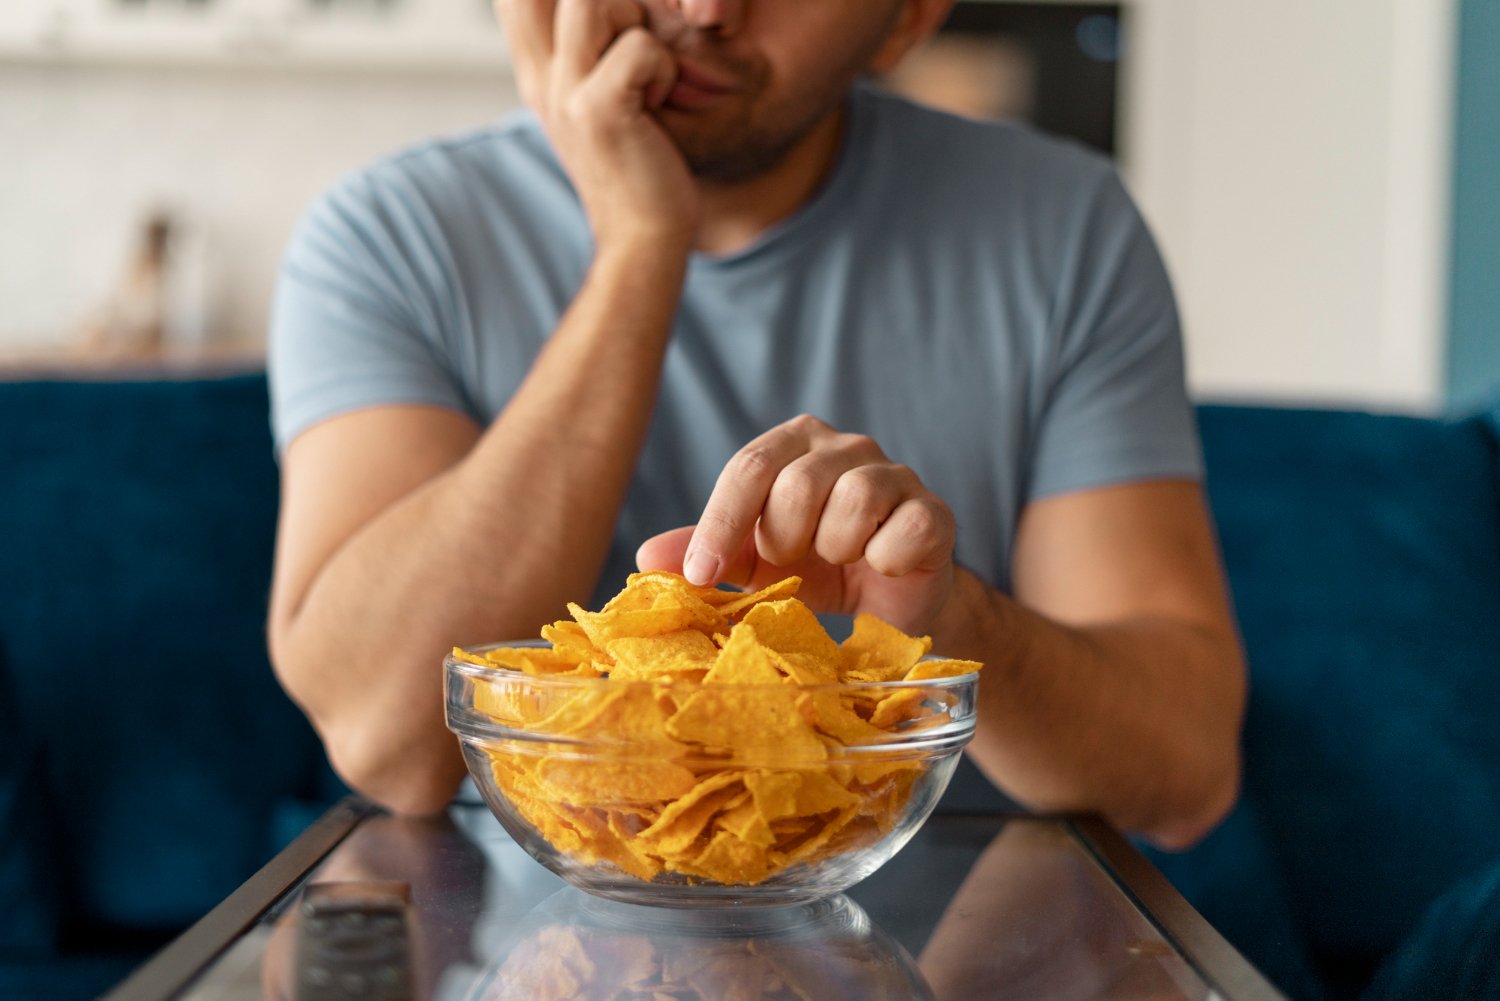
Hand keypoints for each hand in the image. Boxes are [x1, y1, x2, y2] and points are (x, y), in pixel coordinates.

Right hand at [495, 0, 699, 250]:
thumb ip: (585, 53)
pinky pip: (639, 46)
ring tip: (643, 75)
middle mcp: (539, 78)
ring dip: (633, 25)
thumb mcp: (595, 105)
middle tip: (630, 48)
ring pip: (590, 1)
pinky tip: (657, 103)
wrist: (642, 238)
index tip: (599, 24)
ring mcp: (563, 94)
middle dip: (608, 2)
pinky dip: (661, 68)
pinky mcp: (597, 111)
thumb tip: (590, 10)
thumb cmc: (635, 168)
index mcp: (536, 73)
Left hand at [637, 415, 957, 633]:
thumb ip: (702, 551)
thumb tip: (646, 557)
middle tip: (793, 564)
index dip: (721, 525)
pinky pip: (905, 530)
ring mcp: (896, 475)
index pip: (749, 467)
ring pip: (855, 501)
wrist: (889, 603)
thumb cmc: (815, 570)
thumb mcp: (751, 562)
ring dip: (836, 549)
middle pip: (798, 484)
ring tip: (840, 562)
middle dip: (785, 540)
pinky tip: (881, 569)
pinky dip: (885, 561)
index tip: (701, 574)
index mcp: (795, 444)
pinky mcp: (935, 512)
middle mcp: (847, 446)